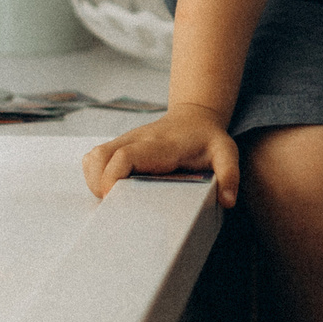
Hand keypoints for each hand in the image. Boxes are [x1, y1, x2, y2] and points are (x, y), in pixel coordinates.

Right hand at [82, 104, 241, 205]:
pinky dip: (95, 175)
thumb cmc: (208, 138)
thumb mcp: (226, 152)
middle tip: (115, 205)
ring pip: (93, 157)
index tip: (115, 198)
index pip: (125, 156)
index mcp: (160, 144)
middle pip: (100, 156)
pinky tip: (113, 190)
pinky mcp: (119, 146)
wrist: (195, 116)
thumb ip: (229, 174)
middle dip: (97, 184)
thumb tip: (226, 201)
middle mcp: (137, 140)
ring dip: (94, 180)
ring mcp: (125, 141)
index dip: (113, 177)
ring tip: (113, 199)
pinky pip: (95, 159)